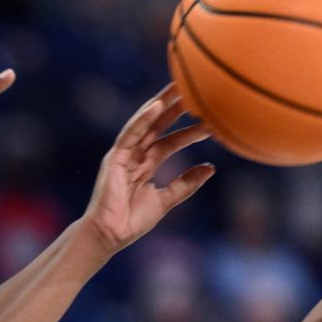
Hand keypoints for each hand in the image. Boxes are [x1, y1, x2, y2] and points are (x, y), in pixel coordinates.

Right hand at [81, 84, 214, 253]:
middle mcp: (134, 156)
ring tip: (179, 86)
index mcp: (145, 165)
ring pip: (145, 124)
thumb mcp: (166, 200)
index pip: (169, 141)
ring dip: (161, 104)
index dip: (188, 130)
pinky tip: (156, 105)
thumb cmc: (132, 221)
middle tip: (196, 87)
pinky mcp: (114, 157)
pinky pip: (130, 134)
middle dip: (175, 107)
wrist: (110, 235)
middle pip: (157, 126)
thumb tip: (211, 168)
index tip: (209, 119)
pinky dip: (142, 119)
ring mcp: (124, 155)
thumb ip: (186, 184)